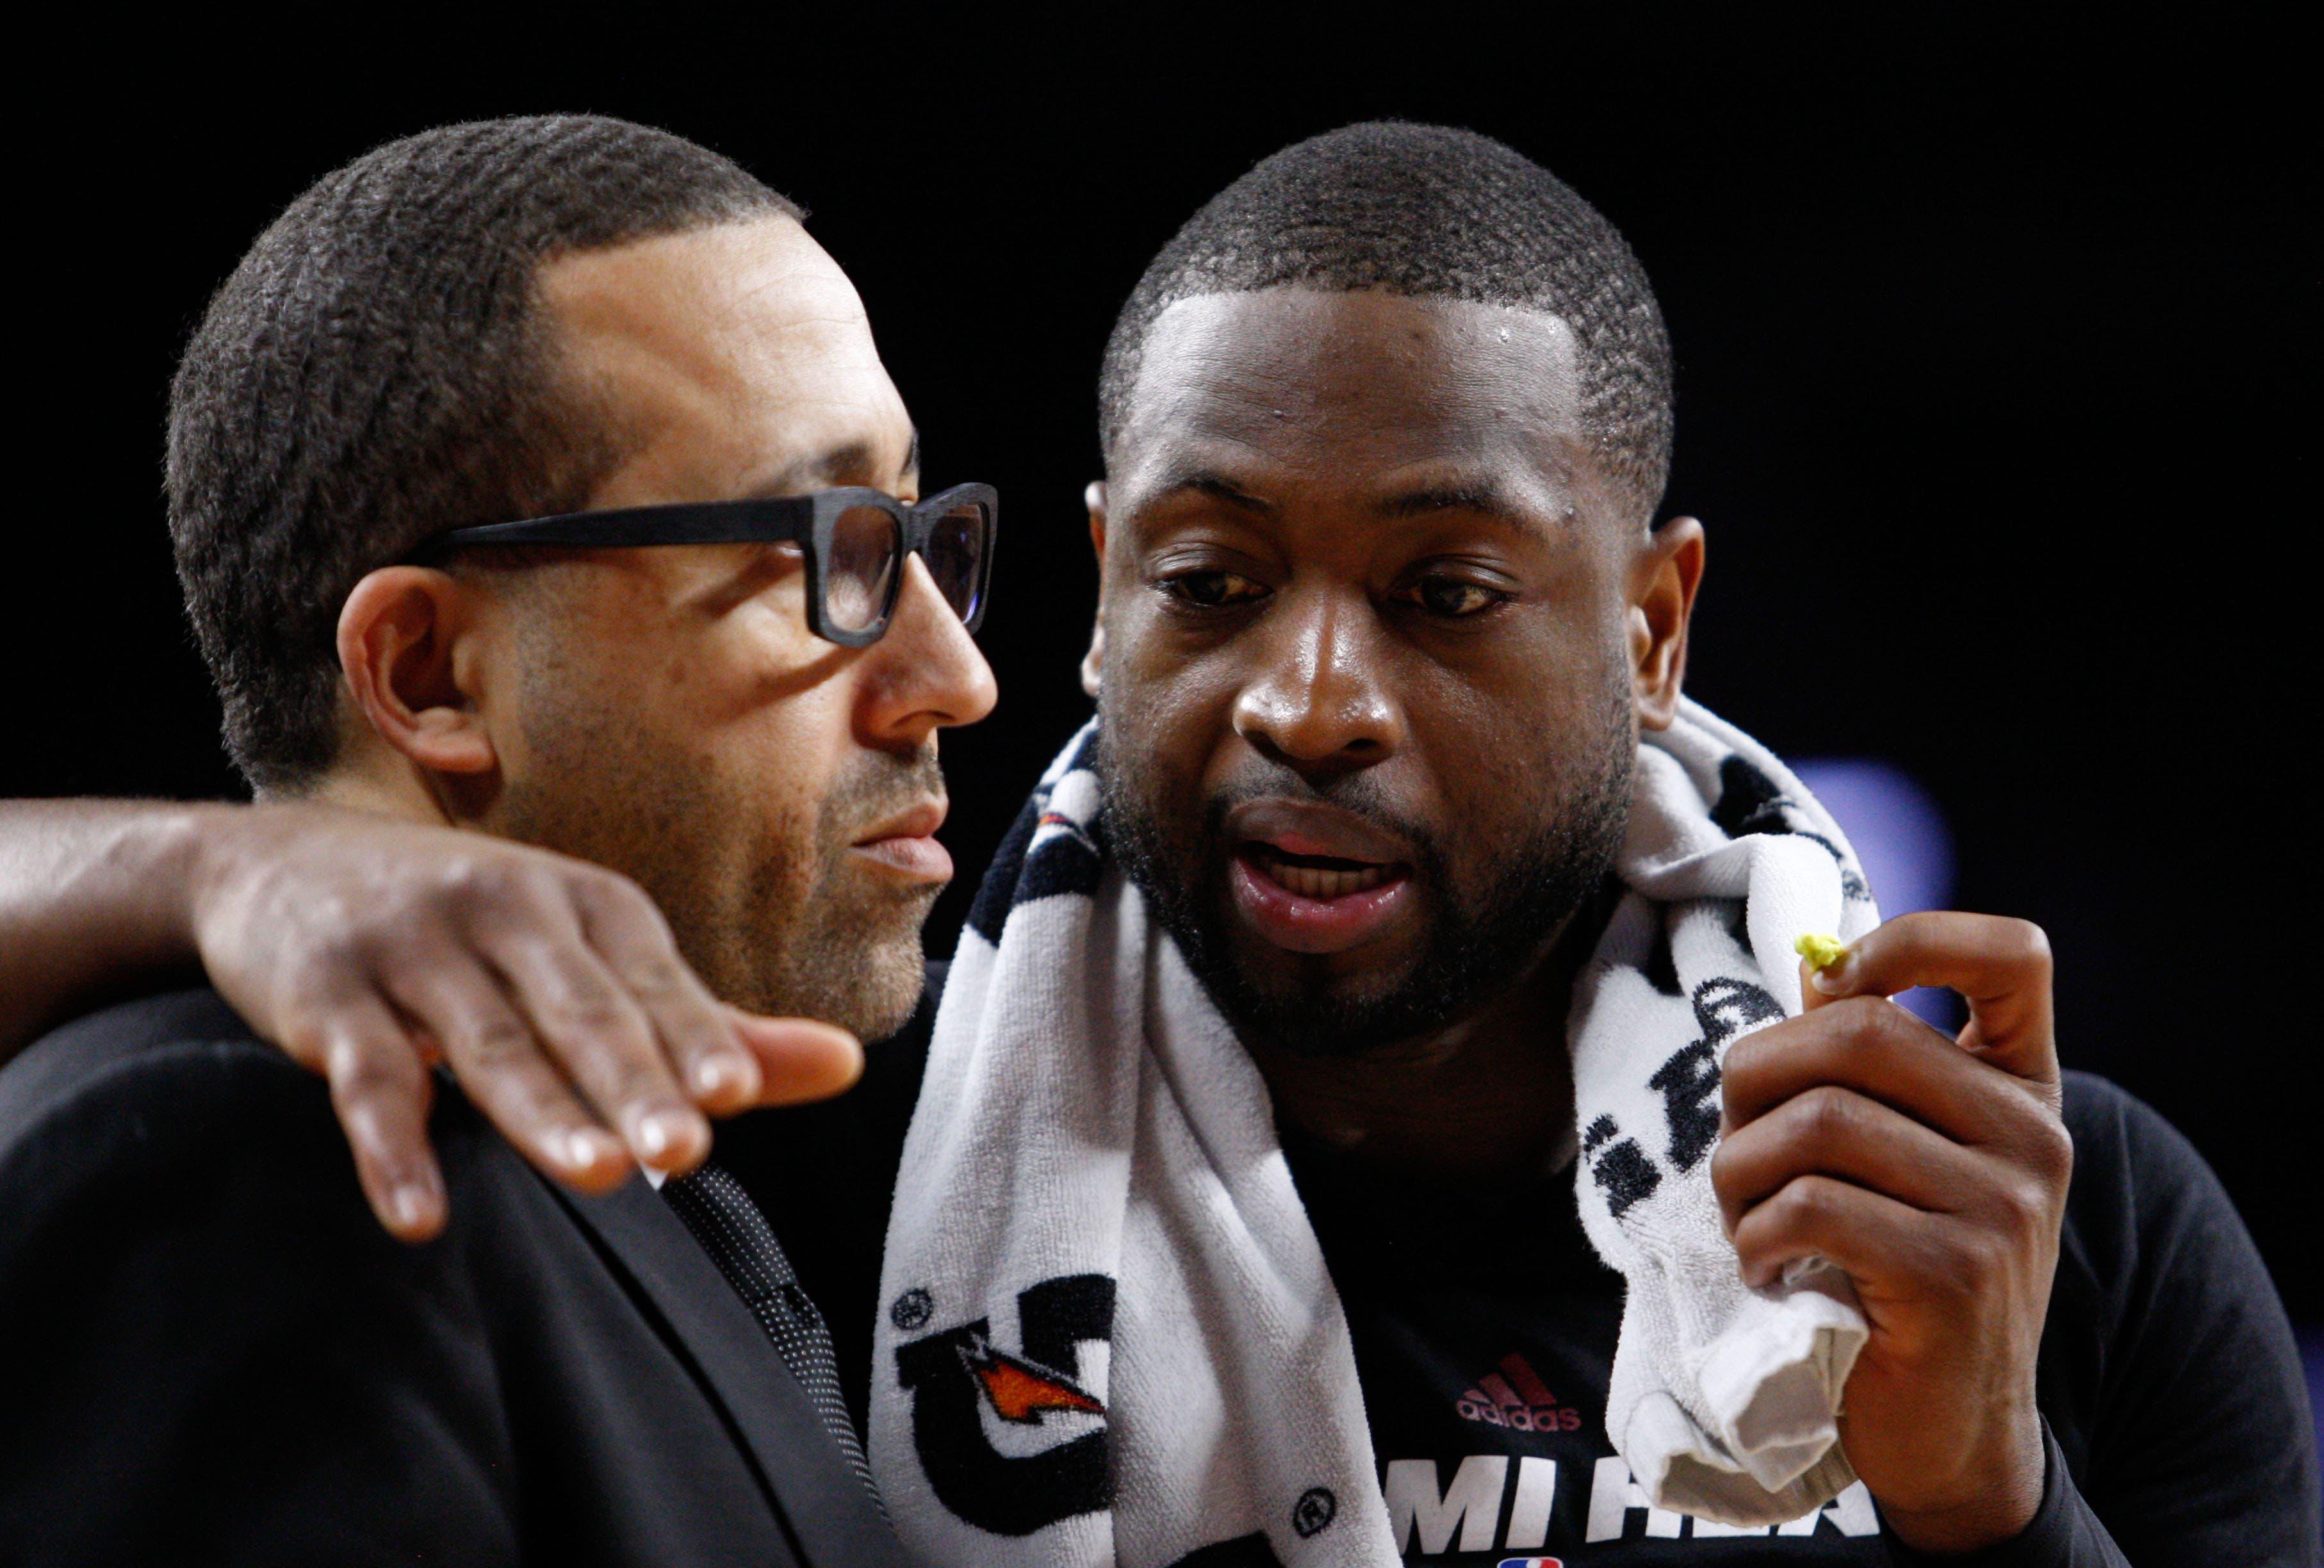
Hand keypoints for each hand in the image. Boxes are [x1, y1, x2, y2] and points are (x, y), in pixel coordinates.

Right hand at [186, 804, 861, 1242]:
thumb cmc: (473, 929)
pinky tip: (420, 1213)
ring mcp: (414, 950)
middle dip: (633, 1080)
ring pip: (486, 1043)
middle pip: (578, 1012)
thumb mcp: (590, 956)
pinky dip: (393, 1151)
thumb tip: (847, 1066)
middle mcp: (506, 911)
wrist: (283, 867)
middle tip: (685, 1147)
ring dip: (539, 1114)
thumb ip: (708, 1025)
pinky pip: (367, 1080)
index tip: (739, 1092)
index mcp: (587, 905)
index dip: (694, 1037)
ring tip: (597, 1173)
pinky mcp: (329, 998)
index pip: (652, 983)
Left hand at [1711, 911, 2068, 1551]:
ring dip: (1740, 1171)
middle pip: (1858, 1031)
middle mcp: (2031, 1135)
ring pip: (1817, 1120)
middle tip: (1736, 1148)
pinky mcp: (1956, 1274)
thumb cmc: (1897, 1275)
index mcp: (2022, 1088)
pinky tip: (1764, 1267)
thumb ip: (1870, 1072)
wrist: (1951, 1429)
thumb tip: (1813, 973)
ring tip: (1744, 1218)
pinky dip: (1755, 1235)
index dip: (1910, 941)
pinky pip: (1810, 1205)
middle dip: (1756, 1078)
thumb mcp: (1901, 1160)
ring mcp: (2003, 1207)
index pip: (2011, 953)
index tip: (1831, 991)